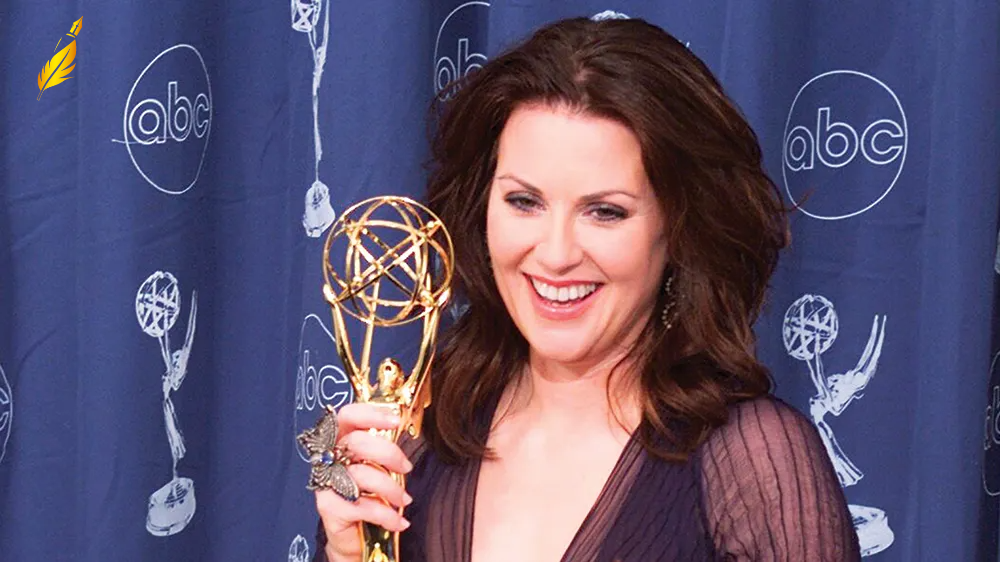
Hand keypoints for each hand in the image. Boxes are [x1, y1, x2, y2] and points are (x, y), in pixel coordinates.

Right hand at [315, 403, 413, 560]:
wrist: (354, 538)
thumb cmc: (368, 495)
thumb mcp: (378, 467)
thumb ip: (385, 449)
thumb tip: (408, 429)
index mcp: (340, 441)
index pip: (348, 416)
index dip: (371, 414)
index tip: (396, 420)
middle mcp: (329, 458)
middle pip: (356, 442)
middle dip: (389, 453)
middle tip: (406, 468)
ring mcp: (326, 483)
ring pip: (362, 475)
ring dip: (392, 489)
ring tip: (404, 500)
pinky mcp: (328, 508)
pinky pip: (363, 506)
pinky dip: (387, 515)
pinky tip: (398, 522)